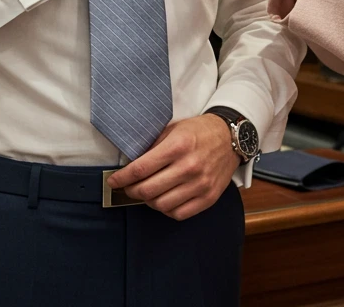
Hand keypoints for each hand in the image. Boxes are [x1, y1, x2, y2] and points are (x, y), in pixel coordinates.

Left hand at [105, 114, 239, 219]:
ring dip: (148, 201)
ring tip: (147, 193)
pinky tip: (164, 200)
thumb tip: (130, 164)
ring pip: (161, 204)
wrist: (230, 137)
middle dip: (131, 191)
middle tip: (128, 188)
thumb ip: (153, 147)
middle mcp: (189, 166)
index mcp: (178, 146)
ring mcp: (200, 184)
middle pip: (148, 190)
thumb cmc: (199, 131)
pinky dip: (166, 210)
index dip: (122, 178)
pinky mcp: (209, 197)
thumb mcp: (173, 130)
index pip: (141, 168)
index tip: (113, 181)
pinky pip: (179, 213)